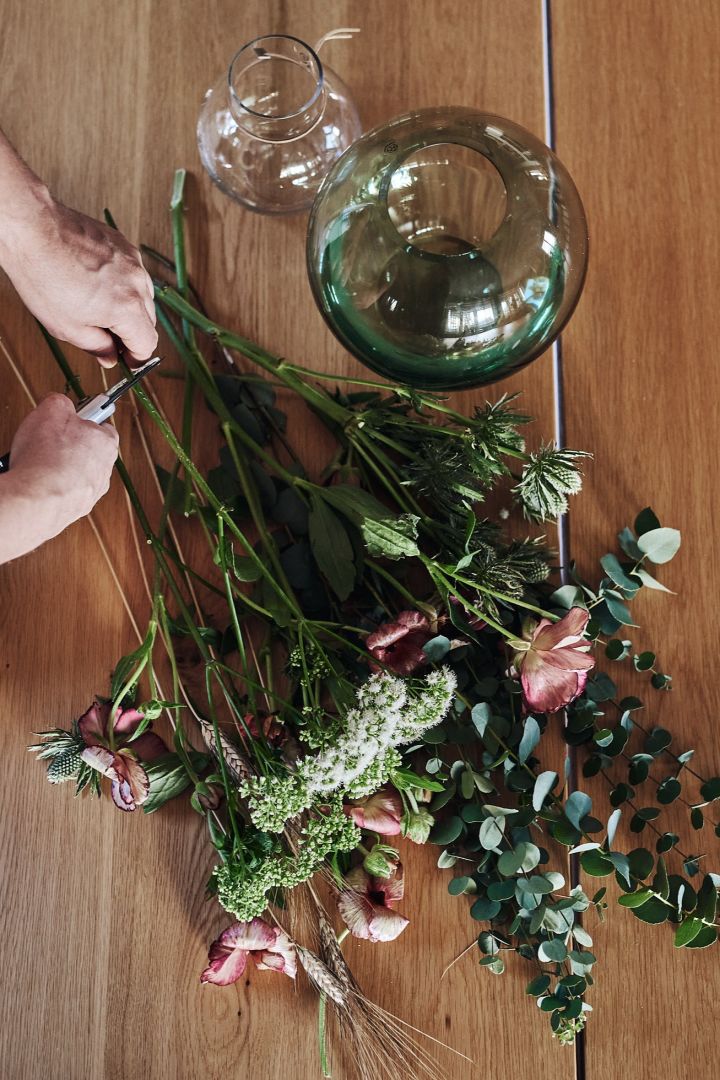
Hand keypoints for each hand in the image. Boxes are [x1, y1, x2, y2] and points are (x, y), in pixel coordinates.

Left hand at [0, 192, 156, 367]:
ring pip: (143, 296)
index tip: (126, 360)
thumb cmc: (44, 276)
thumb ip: (97, 347)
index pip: (147, 343)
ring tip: (99, 307)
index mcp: (127, 308)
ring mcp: (132, 261)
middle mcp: (137, 283)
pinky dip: (122, 284)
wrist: (32, 230)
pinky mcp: (123, 245)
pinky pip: (133, 273)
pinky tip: (97, 284)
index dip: (136, 357)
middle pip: (148, 321)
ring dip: (128, 307)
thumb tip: (110, 356)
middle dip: (131, 333)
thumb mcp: (67, 327)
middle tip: (108, 338)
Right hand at [0, 394, 118, 561]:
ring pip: (76, 474)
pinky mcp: (76, 509)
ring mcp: (91, 493)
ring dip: (59, 468)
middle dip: (68, 446)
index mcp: (106, 444)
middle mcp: (105, 471)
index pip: (102, 427)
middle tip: (48, 441)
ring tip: (38, 464)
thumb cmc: (47, 457)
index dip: (82, 421)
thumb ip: (60, 402)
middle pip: (88, 452)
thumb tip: (60, 403)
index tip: (70, 419)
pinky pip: (64, 492)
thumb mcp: (51, 409)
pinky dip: (52, 487)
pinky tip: (37, 482)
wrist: (37, 500)